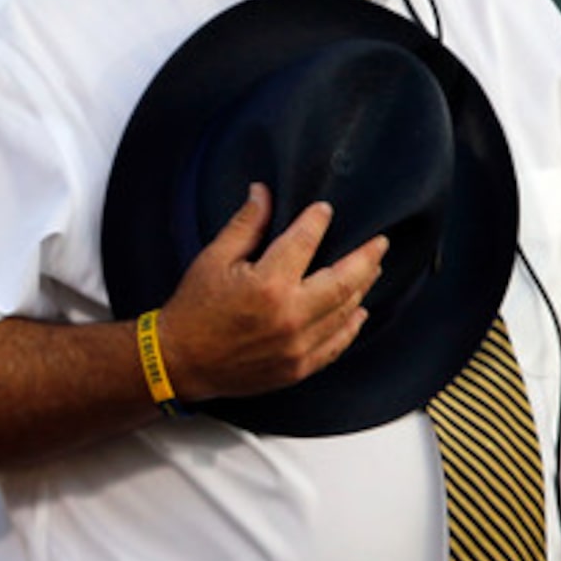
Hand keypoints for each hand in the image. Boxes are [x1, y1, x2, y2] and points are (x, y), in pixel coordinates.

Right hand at [155, 185, 388, 402]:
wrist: (181, 362)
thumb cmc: (194, 308)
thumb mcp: (213, 259)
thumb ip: (245, 225)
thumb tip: (262, 192)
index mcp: (268, 284)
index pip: (306, 241)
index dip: (318, 220)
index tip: (325, 210)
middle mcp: (290, 316)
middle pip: (344, 280)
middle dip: (366, 257)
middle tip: (380, 242)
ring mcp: (297, 346)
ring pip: (345, 312)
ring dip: (363, 287)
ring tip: (372, 269)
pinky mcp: (298, 368)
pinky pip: (336, 345)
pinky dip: (351, 326)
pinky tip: (358, 311)